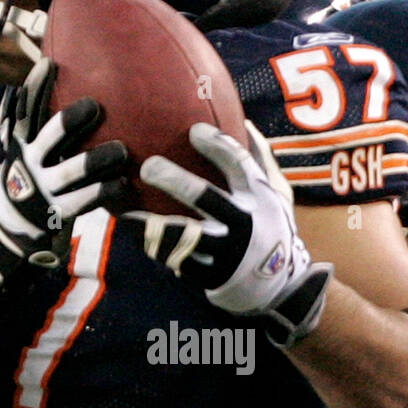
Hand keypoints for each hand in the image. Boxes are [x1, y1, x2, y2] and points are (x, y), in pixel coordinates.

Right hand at [0, 57, 127, 281]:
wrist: (15, 221)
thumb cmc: (35, 171)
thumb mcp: (29, 146)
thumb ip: (41, 120)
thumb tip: (54, 73)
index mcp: (25, 141)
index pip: (27, 110)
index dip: (36, 88)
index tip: (49, 65)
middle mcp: (31, 163)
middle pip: (48, 139)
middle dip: (69, 122)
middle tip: (95, 106)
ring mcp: (44, 188)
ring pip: (69, 172)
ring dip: (94, 161)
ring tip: (122, 150)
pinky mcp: (57, 211)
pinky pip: (82, 201)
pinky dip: (103, 192)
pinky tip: (122, 183)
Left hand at [120, 121, 330, 347]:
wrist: (281, 288)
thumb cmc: (272, 228)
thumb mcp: (279, 193)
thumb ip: (262, 158)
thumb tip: (245, 119)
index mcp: (259, 197)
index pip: (238, 164)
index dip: (217, 145)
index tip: (193, 130)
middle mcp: (244, 222)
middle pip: (206, 198)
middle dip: (176, 181)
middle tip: (147, 166)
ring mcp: (228, 251)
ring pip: (186, 236)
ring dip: (154, 224)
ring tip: (126, 213)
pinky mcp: (213, 275)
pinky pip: (179, 260)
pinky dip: (155, 247)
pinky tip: (132, 233)